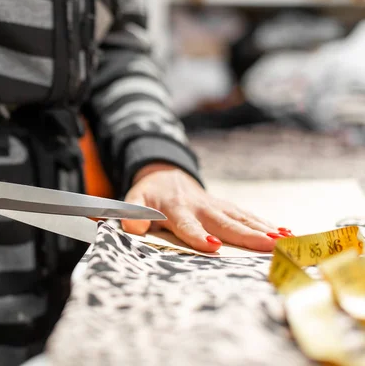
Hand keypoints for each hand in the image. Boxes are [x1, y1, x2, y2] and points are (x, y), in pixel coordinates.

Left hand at [121, 163, 290, 251]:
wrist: (165, 174)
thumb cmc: (149, 194)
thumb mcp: (134, 200)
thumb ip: (132, 213)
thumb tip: (134, 228)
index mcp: (176, 209)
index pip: (188, 225)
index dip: (199, 235)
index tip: (213, 245)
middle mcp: (200, 207)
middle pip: (225, 222)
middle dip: (247, 234)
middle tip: (269, 244)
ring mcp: (216, 206)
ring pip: (242, 218)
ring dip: (263, 229)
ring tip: (284, 241)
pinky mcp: (226, 206)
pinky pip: (248, 216)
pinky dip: (266, 224)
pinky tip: (287, 234)